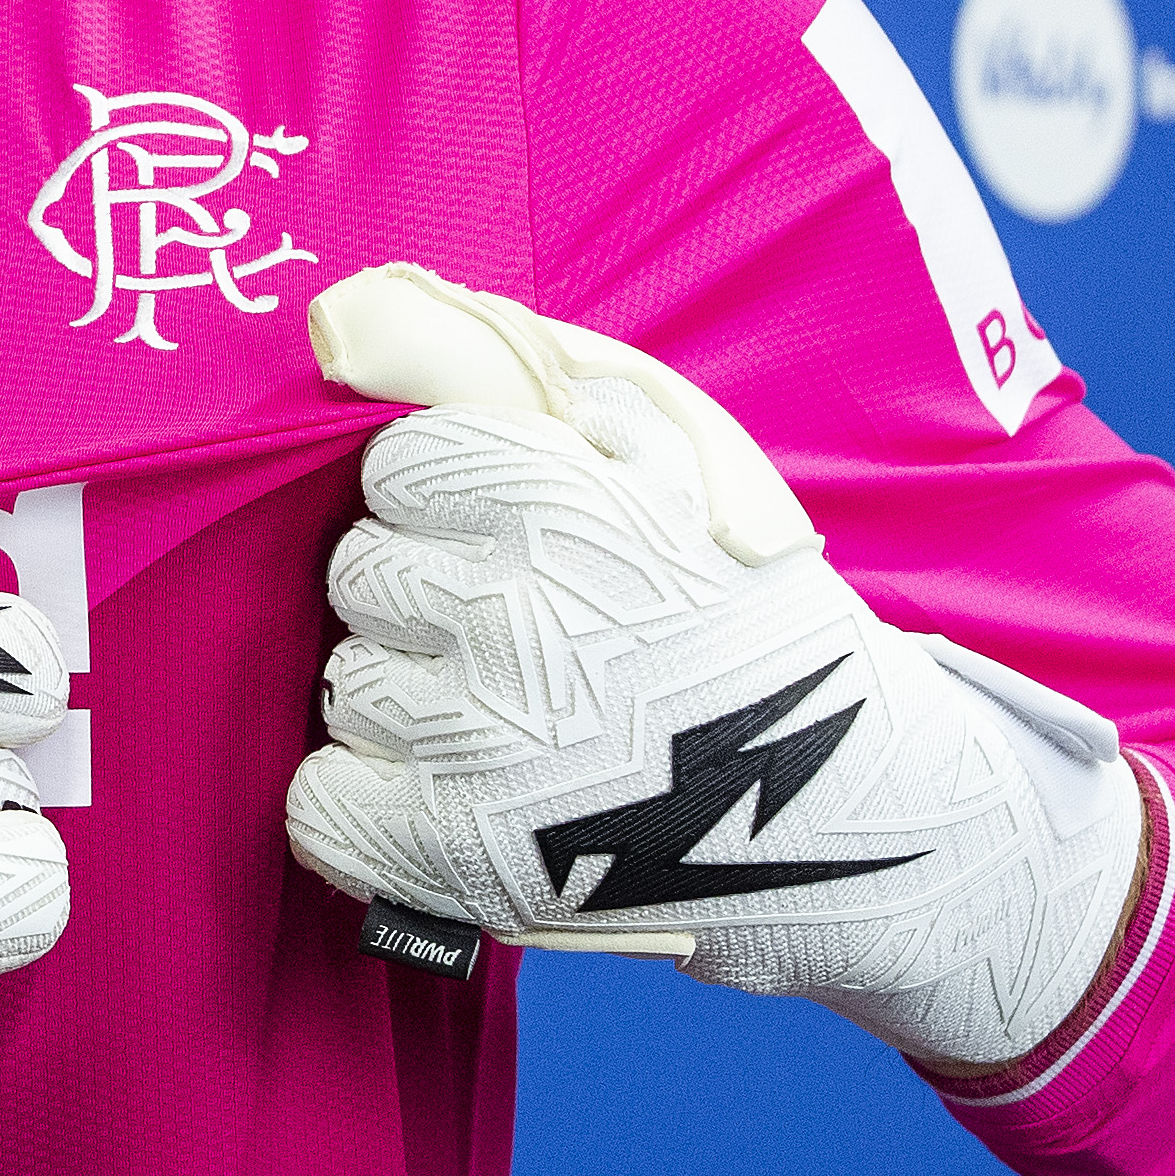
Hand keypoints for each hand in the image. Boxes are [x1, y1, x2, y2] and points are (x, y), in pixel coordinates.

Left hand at [282, 266, 1143, 1075]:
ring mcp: (480, 743)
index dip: (441, 501)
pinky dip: (366, 808)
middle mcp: (510, 615)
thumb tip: (345, 321)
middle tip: (514, 636)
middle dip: (420, 598)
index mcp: (559, 503)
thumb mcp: (668, 449)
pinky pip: (323, 806)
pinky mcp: (459, 854)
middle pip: (359, 576)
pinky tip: (447, 799)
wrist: (851, 807)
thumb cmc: (742, 611)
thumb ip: (515, 371)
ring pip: (345, 687)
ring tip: (510, 722)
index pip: (395, 468)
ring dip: (405, 703)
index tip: (501, 537)